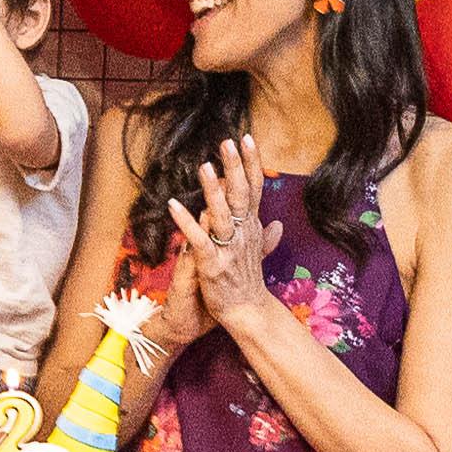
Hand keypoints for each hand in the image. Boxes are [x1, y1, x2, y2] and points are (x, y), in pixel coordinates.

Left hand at [161, 135, 284, 332]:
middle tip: (227, 142)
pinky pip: (198, 239)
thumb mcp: (258, 255)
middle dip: (234, 167)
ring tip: (205, 167)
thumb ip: (265, 236)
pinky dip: (185, 222)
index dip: (251, 163)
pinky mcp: (211, 265)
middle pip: (240, 194)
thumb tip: (278, 225)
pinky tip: (173, 205)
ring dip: (213, 191)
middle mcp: (242, 233)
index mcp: (251, 227)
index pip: (253, 188)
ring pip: (222, 214)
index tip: (247, 137)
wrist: (247, 313)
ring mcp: (228, 249)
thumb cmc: (247, 282)